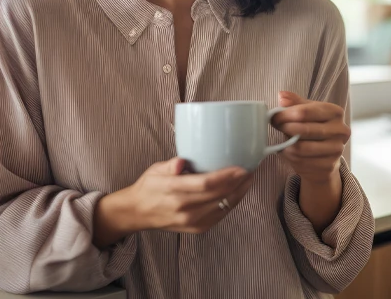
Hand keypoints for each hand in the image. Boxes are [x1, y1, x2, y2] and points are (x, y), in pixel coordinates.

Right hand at [124, 157, 254, 233]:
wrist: (138, 213)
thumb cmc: (149, 187)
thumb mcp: (155, 170)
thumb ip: (170, 165)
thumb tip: (182, 161)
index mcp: (172, 190)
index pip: (205, 184)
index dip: (227, 176)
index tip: (241, 167)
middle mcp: (183, 208)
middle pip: (218, 195)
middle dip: (239, 183)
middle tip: (251, 169)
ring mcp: (191, 221)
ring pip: (222, 207)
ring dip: (239, 193)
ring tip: (249, 180)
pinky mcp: (197, 228)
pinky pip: (220, 216)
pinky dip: (231, 204)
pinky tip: (238, 193)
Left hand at [271, 91, 349, 184]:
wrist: (326, 156)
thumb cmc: (314, 128)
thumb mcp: (308, 111)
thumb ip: (295, 102)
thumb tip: (282, 96)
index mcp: (335, 112)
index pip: (304, 111)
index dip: (285, 114)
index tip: (274, 116)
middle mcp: (340, 130)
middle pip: (303, 129)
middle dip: (284, 128)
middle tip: (276, 127)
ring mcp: (336, 149)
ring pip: (301, 147)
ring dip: (286, 144)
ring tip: (283, 140)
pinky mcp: (329, 165)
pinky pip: (302, 161)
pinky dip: (291, 157)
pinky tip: (289, 152)